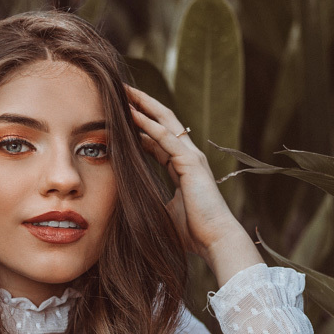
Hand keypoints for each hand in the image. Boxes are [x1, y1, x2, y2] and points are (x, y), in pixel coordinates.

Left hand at [126, 84, 243, 258]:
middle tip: (118, 92)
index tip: (117, 117)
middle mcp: (188, 157)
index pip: (157, 139)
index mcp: (182, 167)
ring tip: (123, 93)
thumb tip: (125, 202)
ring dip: (143, 106)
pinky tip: (133, 114)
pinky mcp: (191, 163)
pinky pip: (167, 138)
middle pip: (162, 122)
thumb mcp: (162, 212)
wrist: (215, 241)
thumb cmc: (193, 233)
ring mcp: (191, 157)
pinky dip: (149, 125)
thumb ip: (148, 200)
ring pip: (165, 122)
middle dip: (141, 105)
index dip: (138, 126)